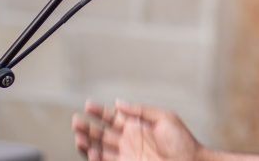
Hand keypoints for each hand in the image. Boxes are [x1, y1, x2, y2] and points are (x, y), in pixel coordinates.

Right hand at [72, 100, 203, 160]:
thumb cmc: (182, 140)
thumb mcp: (164, 118)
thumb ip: (141, 110)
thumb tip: (118, 103)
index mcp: (135, 126)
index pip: (112, 117)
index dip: (99, 112)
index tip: (87, 105)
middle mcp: (128, 140)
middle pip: (101, 133)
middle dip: (88, 128)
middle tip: (76, 122)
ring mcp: (126, 154)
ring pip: (101, 149)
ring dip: (88, 144)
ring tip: (79, 137)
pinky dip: (97, 159)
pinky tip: (92, 152)